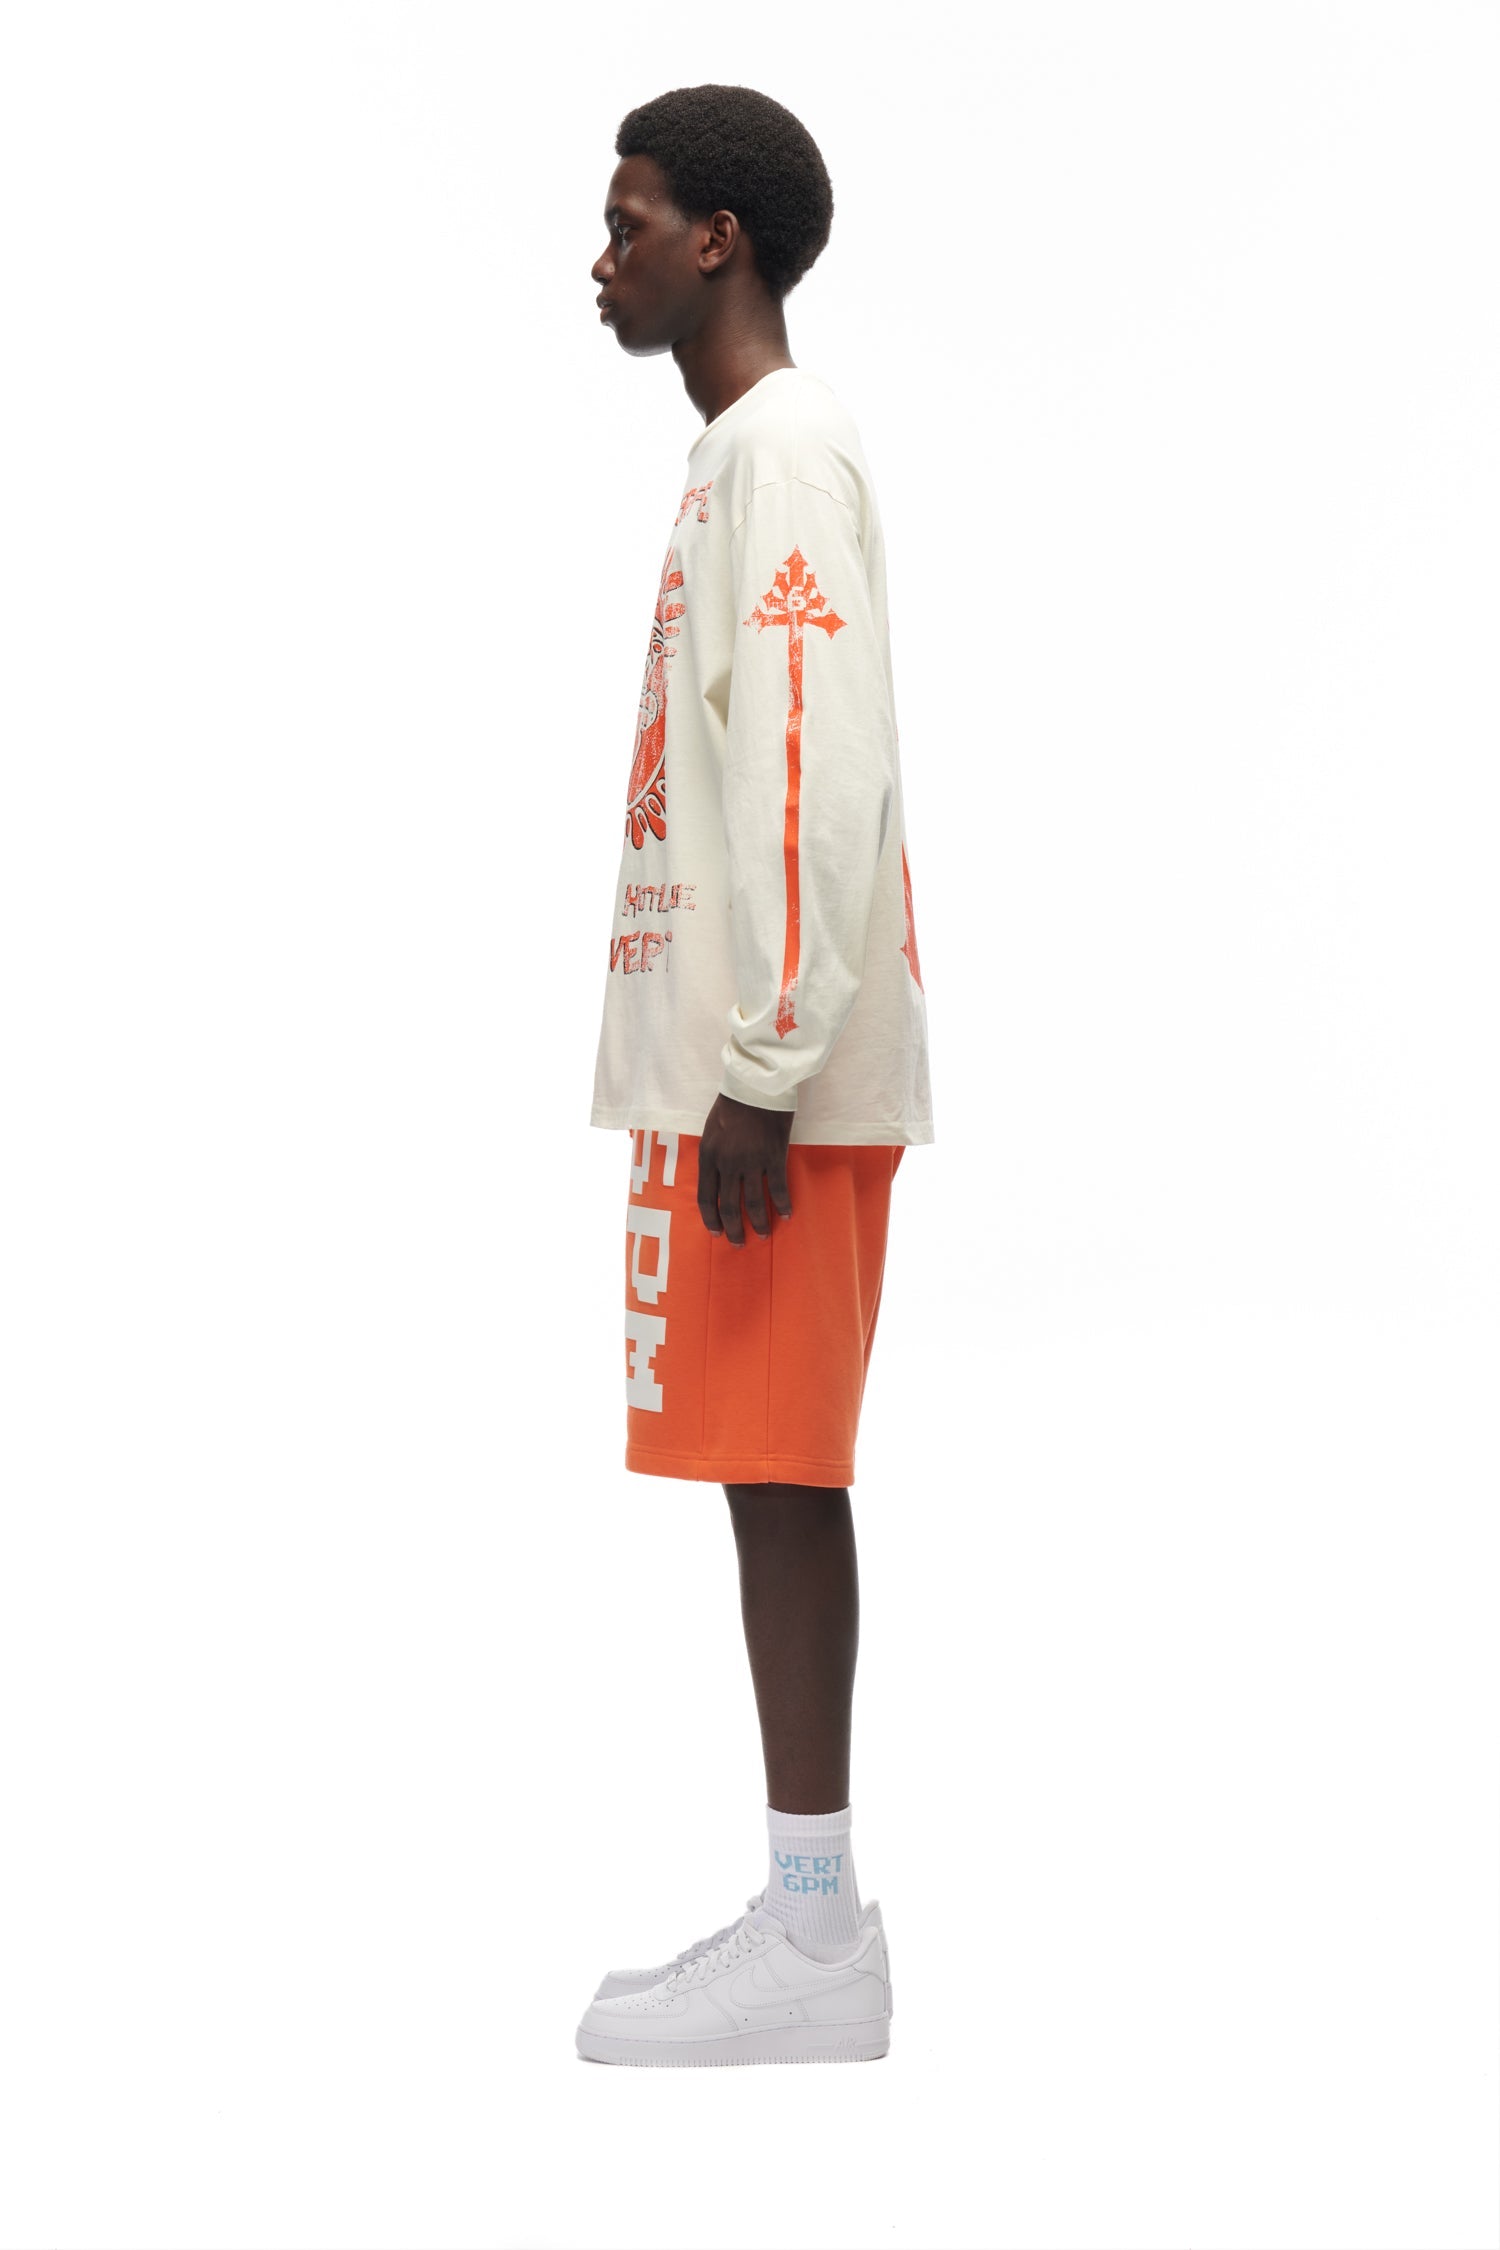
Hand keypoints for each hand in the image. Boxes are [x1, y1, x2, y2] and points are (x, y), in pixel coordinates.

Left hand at [697, 1093, 793, 1243]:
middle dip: (733, 1229)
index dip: (711, 1219)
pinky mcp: (773, 1157)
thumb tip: (716, 1177)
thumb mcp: (710, 1130)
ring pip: (753, 1203)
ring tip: (763, 1235)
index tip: (716, 1232)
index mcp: (708, 1156)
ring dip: (758, 1223)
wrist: (756, 1084)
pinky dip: (783, 1204)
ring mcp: (751, 1162)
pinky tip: (786, 1215)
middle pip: (728, 1206)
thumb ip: (712, 1155)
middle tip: (738, 1243)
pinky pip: (778, 1188)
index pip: (705, 1198)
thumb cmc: (732, 1104)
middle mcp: (727, 1163)